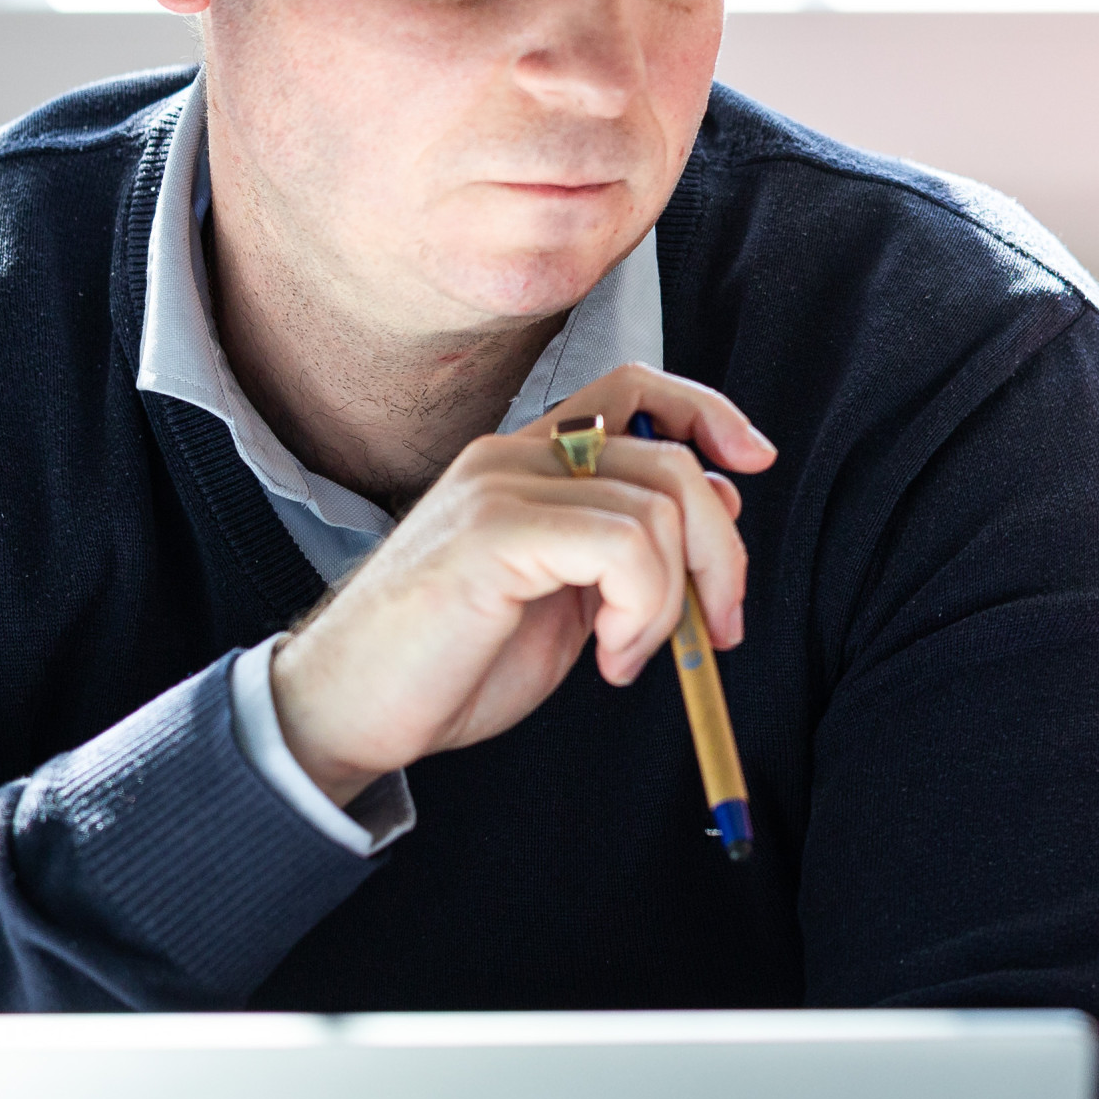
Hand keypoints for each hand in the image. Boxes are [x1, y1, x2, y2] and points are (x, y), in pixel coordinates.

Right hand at [267, 366, 773, 804]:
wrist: (348, 711)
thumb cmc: (451, 662)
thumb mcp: (565, 598)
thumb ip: (627, 546)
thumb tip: (717, 498)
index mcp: (526, 461)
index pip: (633, 388)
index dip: (706, 413)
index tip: (750, 463)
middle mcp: (512, 455)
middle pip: (670, 458)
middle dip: (720, 551)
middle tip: (713, 628)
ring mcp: (498, 486)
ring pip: (658, 508)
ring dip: (672, 601)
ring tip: (627, 654)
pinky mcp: (493, 531)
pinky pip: (624, 547)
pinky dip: (643, 612)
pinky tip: (609, 658)